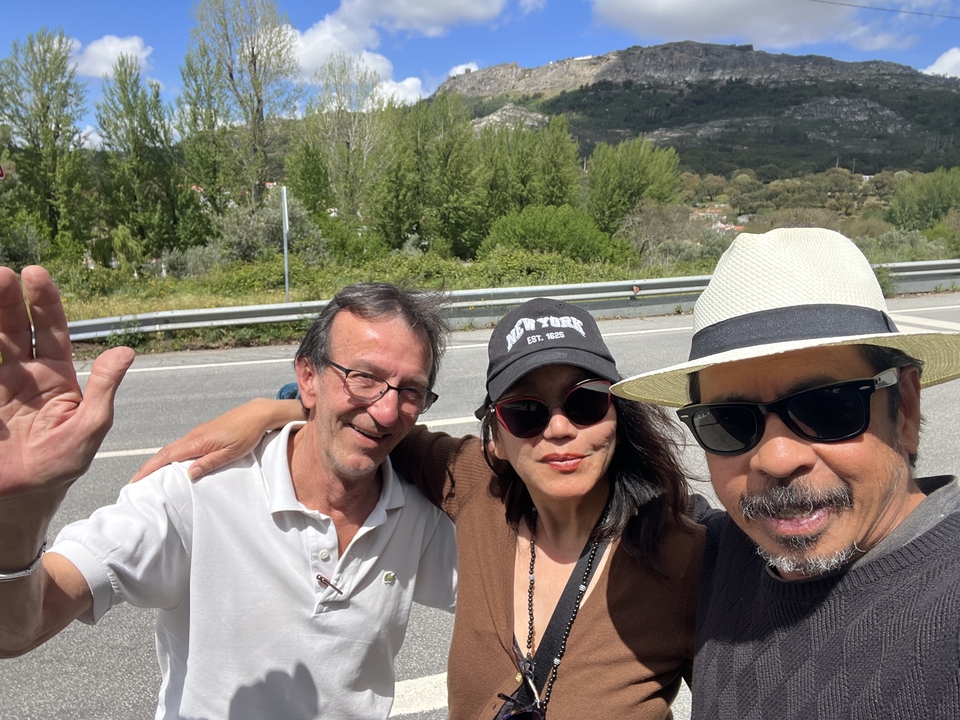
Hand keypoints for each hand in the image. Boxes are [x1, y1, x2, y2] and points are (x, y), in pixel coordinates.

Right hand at [0, 267, 132, 551]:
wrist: (20, 501)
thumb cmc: (61, 466)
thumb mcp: (90, 428)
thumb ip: (104, 389)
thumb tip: (127, 350)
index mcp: (56, 377)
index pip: (53, 331)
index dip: (45, 303)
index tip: (35, 275)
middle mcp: (24, 375)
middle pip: (15, 328)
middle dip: (7, 301)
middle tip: (0, 274)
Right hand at [131, 398, 302, 481]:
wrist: (257, 414)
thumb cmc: (247, 434)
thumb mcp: (231, 453)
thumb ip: (209, 463)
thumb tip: (189, 475)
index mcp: (198, 441)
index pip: (167, 456)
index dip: (150, 468)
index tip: (136, 480)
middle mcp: (194, 436)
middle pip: (166, 452)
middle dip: (150, 466)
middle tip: (137, 482)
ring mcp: (198, 433)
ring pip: (174, 449)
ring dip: (160, 462)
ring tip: (151, 477)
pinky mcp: (204, 433)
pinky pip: (183, 446)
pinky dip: (173, 456)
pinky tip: (173, 465)